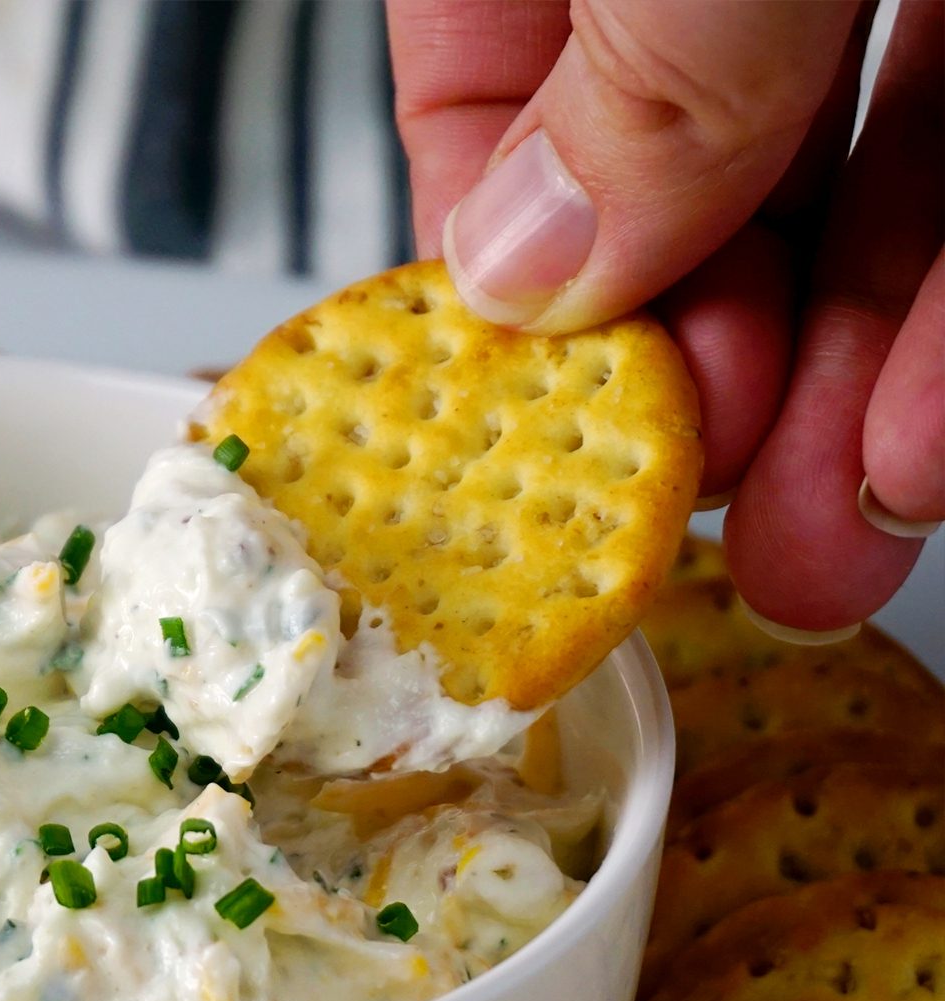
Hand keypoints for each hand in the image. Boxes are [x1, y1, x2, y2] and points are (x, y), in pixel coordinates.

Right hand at [387, 0, 941, 633]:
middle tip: (691, 527)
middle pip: (676, 183)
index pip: (478, 94)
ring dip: (832, 400)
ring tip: (824, 546)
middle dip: (699, 388)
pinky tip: (922, 441)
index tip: (525, 430)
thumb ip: (637, 76)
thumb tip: (530, 269)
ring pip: (845, 200)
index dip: (497, 281)